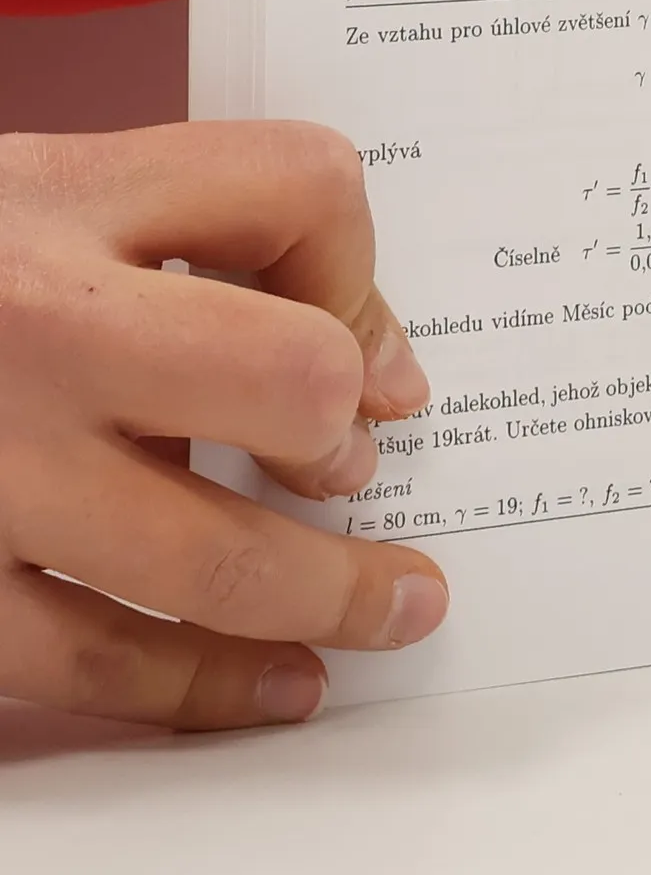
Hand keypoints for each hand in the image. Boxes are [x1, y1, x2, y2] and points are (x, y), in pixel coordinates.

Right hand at [0, 123, 446, 729]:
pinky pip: (86, 663)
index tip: (360, 334)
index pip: (299, 185)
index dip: (359, 261)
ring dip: (327, 596)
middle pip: (286, 378)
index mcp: (61, 198)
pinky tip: (269, 689)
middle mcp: (27, 331)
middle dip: (346, 437)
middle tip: (359, 474)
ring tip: (391, 612)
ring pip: (207, 562)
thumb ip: (199, 238)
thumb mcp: (37, 190)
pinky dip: (199, 688)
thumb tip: (380, 375)